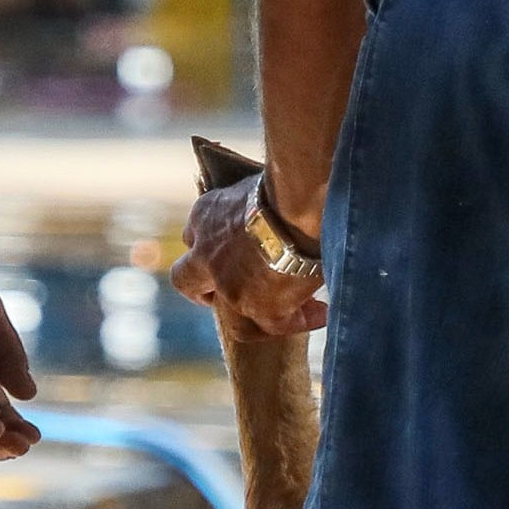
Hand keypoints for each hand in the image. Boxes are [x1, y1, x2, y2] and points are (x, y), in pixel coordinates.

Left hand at [168, 174, 325, 338]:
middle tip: (235, 290)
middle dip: (205, 290)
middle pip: (188, 282)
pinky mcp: (259, 306)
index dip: (211, 247)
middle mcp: (207, 254)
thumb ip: (254, 204)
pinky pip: (275, 325)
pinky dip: (298, 320)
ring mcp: (229, 285)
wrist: (297, 203)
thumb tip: (279, 207)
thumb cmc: (287, 182)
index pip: (195, 236)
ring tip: (298, 306)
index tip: (234, 248)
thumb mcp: (256, 186)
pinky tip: (320, 313)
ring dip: (262, 309)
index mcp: (206, 215)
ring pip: (234, 313)